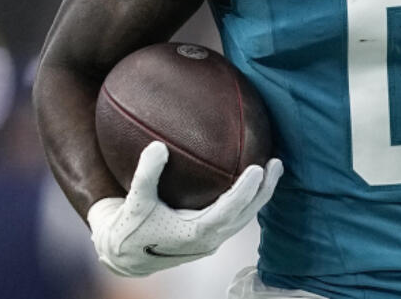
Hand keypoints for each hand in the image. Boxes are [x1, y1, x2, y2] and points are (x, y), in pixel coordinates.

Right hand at [87, 141, 282, 276]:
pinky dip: (244, 198)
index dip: (246, 192)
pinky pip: (233, 216)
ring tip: (272, 168)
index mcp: (194, 233)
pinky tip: (248, 177)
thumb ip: (146, 175)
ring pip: (243, 217)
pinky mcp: (208, 236)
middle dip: (263, 191)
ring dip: (259, 195)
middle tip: (276, 163)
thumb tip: (158, 146)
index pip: (229, 211)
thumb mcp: (134, 201)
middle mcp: (208, 239)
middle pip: (245, 215)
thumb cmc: (129, 227)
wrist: (124, 256)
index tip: (259, 168)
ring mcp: (210, 240)